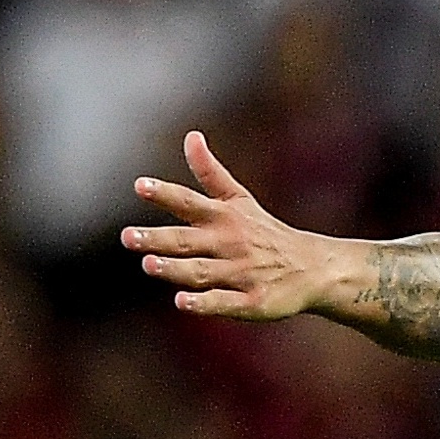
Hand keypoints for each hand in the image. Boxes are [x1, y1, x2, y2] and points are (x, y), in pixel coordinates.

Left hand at [122, 132, 318, 316]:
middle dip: (158, 238)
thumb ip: (210, 172)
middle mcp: (230, 243)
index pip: (190, 202)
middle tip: (127, 236)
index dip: (165, 194)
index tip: (140, 185)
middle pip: (188, 241)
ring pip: (203, 272)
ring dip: (176, 269)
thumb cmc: (263, 231)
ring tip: (148, 264)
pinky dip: (204, 303)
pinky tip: (181, 301)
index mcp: (224, 217)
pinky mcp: (252, 302)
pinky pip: (225, 303)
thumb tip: (190, 135)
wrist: (312, 267)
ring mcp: (242, 273)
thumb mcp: (238, 199)